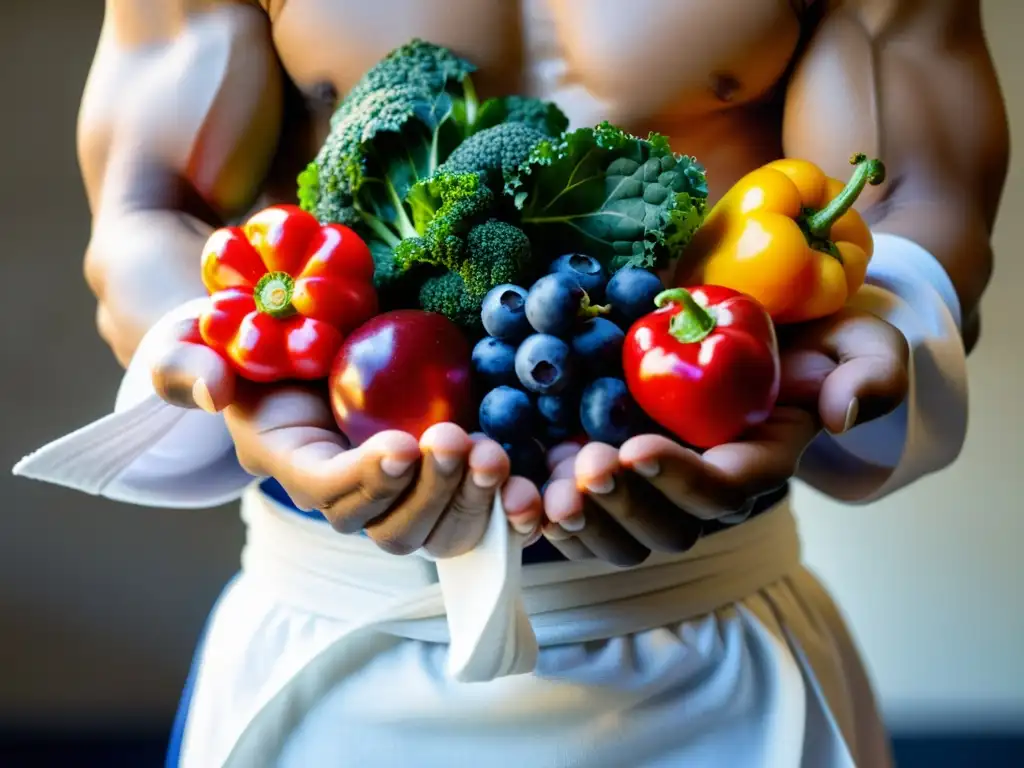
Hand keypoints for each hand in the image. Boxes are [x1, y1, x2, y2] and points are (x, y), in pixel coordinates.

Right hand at [149, 318, 542, 557]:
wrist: (303, 338)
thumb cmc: (251, 339)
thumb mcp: (197, 341)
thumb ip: (185, 364)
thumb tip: (212, 392)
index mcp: (292, 462)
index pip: (324, 492)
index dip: (364, 480)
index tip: (401, 447)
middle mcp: (348, 491)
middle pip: (389, 526)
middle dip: (428, 494)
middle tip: (458, 445)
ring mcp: (399, 491)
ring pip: (436, 530)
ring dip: (470, 501)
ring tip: (496, 456)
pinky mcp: (439, 478)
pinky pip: (476, 515)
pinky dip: (507, 514)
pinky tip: (532, 492)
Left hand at [541, 307, 909, 567]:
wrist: (761, 333)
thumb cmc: (812, 338)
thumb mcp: (862, 342)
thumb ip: (870, 374)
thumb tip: (844, 415)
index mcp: (760, 464)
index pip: (725, 490)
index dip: (681, 479)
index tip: (637, 448)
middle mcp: (708, 490)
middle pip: (669, 527)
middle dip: (625, 504)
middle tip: (586, 466)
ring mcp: (660, 491)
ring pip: (623, 536)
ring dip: (587, 520)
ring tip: (550, 491)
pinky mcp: (620, 480)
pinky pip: (587, 519)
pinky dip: (552, 516)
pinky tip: (524, 496)